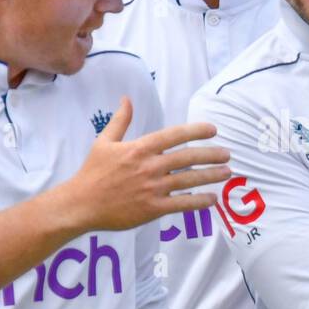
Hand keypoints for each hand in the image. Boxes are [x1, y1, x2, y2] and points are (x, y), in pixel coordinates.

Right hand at [62, 97, 230, 231]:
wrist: (80, 204)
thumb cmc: (92, 172)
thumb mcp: (104, 141)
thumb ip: (120, 121)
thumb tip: (126, 99)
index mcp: (139, 148)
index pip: (174, 136)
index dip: (195, 131)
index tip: (212, 129)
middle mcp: (149, 166)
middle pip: (187, 157)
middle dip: (211, 154)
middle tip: (227, 153)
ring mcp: (152, 188)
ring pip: (189, 180)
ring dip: (211, 176)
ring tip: (227, 172)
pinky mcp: (152, 209)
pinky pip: (181, 204)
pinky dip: (199, 201)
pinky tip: (212, 199)